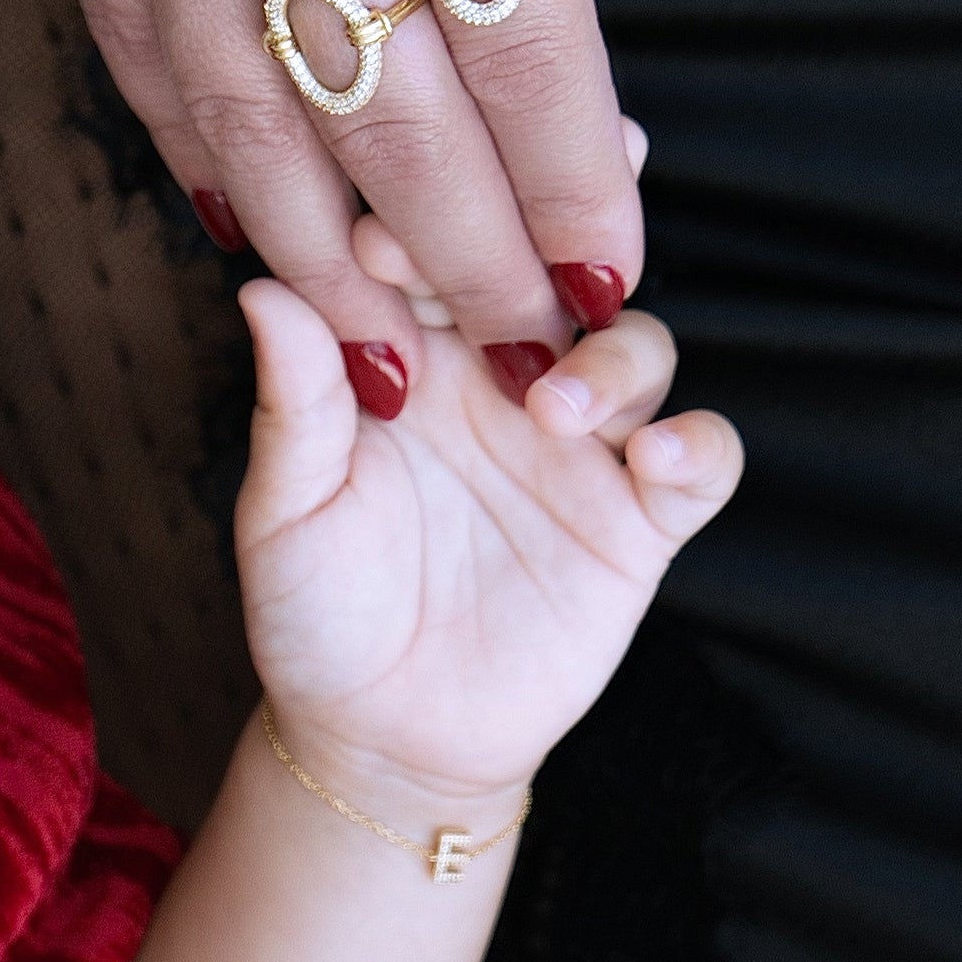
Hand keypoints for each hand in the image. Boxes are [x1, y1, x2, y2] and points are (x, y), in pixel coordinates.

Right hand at [0, 0, 695, 393]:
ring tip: (380, 338)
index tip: (607, 256)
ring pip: (245, 116)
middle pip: (396, 118)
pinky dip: (184, 146)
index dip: (576, 178)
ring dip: (323, 252)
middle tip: (516, 340)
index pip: (531, 43)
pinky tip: (228, 212)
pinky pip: (128, 39)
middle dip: (470, 255)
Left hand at [230, 148, 740, 806]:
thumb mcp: (286, 507)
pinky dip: (697, 444)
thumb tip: (261, 288)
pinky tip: (655, 456)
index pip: (430, 255)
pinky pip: (700, 459)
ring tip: (553, 404)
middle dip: (548, 242)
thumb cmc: (316, 607)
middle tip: (514, 250)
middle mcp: (499, 380)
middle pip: (551, 274)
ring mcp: (576, 446)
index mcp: (408, 355)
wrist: (381, 732)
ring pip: (636, 347)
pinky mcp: (637, 520)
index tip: (379, 241)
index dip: (416, 228)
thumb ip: (293, 402)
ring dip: (613, 355)